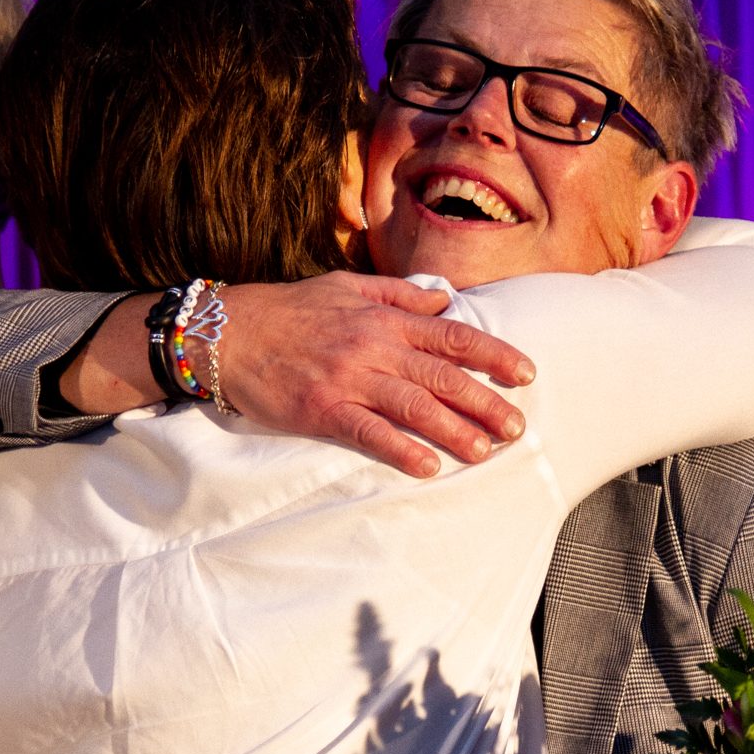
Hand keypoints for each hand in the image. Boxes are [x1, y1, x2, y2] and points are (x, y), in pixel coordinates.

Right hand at [210, 273, 533, 476]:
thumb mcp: (347, 286)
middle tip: (517, 426)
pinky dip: (400, 449)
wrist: (227, 332)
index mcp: (385, 318)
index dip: (494, 354)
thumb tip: (444, 298)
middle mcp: (374, 346)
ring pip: (414, 404)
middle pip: (443, 374)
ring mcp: (349, 378)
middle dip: (485, 401)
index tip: (526, 373)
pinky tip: (426, 467)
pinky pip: (368, 432)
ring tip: (485, 451)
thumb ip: (398, 294)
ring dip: (454, 430)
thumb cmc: (289, 310)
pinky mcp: (323, 409)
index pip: (453, 335)